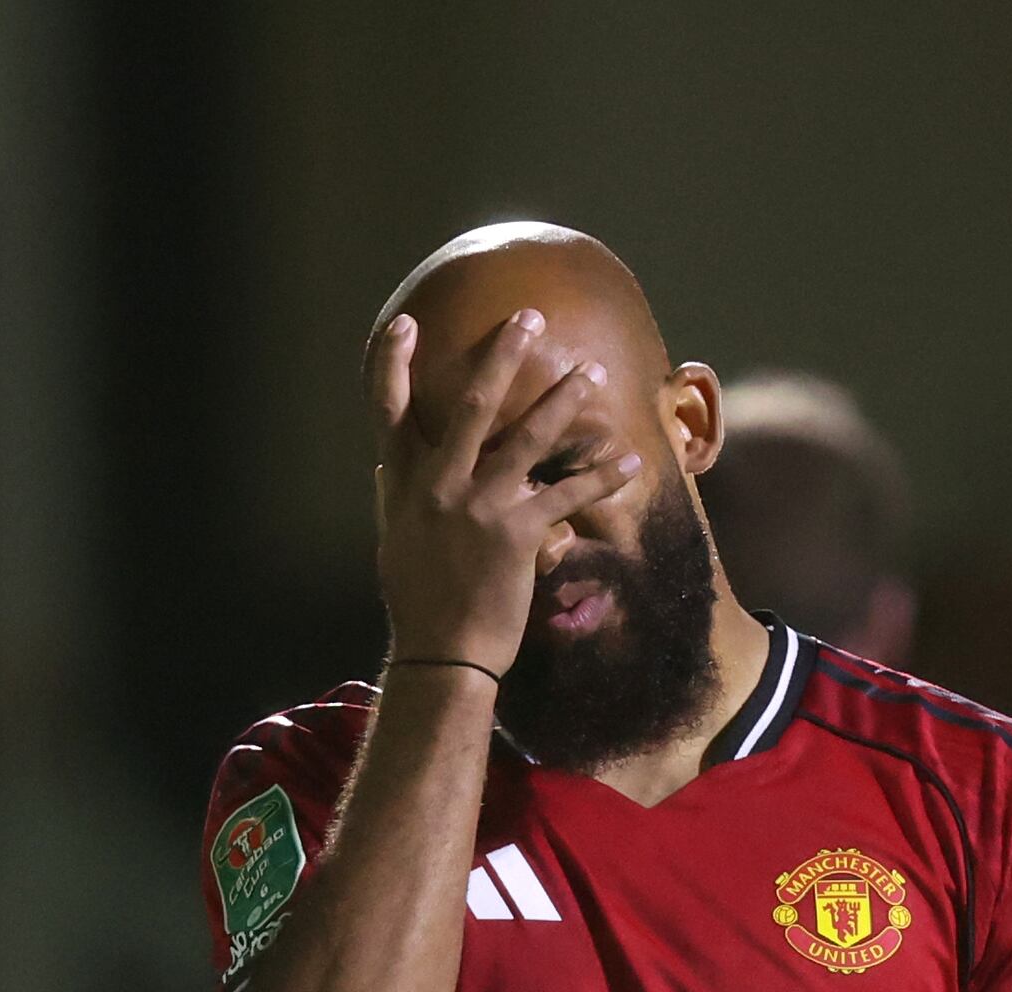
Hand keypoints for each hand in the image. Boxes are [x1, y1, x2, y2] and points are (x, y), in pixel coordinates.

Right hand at [366, 305, 633, 677]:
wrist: (443, 655)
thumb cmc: (419, 602)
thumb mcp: (395, 541)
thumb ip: (393, 495)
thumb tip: (383, 461)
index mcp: (404, 484)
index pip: (390, 412)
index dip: (394, 365)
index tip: (405, 323)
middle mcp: (438, 486)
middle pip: (470, 406)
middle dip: (501, 357)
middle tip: (528, 317)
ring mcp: (478, 506)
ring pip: (526, 438)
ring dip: (563, 400)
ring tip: (592, 371)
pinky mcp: (516, 534)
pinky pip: (566, 494)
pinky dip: (599, 477)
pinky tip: (627, 463)